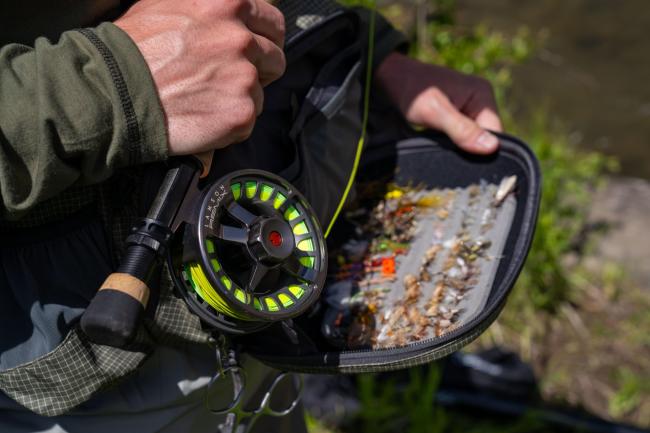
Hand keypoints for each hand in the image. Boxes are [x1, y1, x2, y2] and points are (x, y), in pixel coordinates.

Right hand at [115, 0, 285, 172]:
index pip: (272, 21)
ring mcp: (243, 77)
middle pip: (275, 58)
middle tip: (225, 78)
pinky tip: (202, 115)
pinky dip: (229, 123)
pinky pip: (248, 119)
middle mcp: (241, 37)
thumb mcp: (169, 2)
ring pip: (261, 91)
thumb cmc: (132, 48)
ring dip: (240, 96)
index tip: (250, 49)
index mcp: (229, 2)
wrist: (110, 92)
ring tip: (204, 97)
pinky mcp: (241, 112)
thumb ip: (210, 6)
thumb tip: (234, 10)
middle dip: (257, 69)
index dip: (261, 38)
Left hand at [375, 52, 501, 153]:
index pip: (496, 134)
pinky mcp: (457, 114)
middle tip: (450, 161)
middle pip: (485, 137)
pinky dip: (452, 143)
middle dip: (471, 151)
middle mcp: (481, 100)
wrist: (392, 78)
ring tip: (442, 153)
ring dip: (460, 148)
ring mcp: (469, 107)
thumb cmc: (413, 92)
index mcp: (483, 95)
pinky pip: (462, 135)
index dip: (484, 152)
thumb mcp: (435, 113)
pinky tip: (440, 148)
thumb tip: (492, 148)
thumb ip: (462, 130)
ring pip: (472, 138)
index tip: (466, 165)